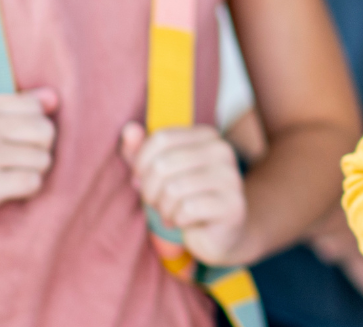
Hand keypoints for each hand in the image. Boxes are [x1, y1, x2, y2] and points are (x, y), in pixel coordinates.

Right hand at [0, 88, 57, 239]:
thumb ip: (18, 109)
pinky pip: (32, 182)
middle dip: (38, 152)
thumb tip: (54, 97)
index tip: (9, 144)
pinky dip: (26, 191)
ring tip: (5, 178)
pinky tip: (4, 192)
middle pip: (46, 131)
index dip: (33, 130)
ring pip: (43, 159)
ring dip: (32, 173)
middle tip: (11, 164)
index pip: (37, 108)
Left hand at [121, 122, 248, 265]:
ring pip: (173, 189)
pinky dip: (178, 221)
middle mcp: (222, 151)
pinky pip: (188, 210)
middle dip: (150, 191)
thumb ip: (141, 151)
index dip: (141, 163)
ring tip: (170, 214)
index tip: (141, 180)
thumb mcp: (158, 173)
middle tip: (156, 202)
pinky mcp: (232, 205)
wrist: (218, 232)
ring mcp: (230, 177)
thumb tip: (129, 129)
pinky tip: (184, 223)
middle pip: (163, 165)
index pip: (161, 139)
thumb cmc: (184, 197)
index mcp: (206, 136)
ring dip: (163, 209)